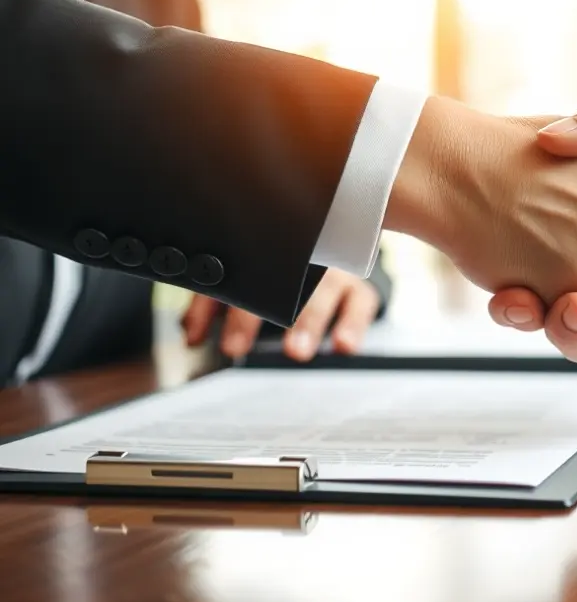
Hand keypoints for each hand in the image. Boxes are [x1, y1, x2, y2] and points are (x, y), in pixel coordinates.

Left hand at [182, 268, 379, 360]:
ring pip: (322, 292)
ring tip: (296, 351)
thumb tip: (191, 337)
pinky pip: (360, 305)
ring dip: (307, 323)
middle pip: (278, 283)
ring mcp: (334, 272)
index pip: (237, 276)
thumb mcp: (243, 280)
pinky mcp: (360, 290)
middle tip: (237, 347)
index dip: (217, 308)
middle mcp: (301, 256)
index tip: (209, 340)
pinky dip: (352, 326)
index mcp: (266, 251)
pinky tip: (343, 346)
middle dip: (255, 316)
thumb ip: (212, 304)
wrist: (338, 249)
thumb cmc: (280, 271)